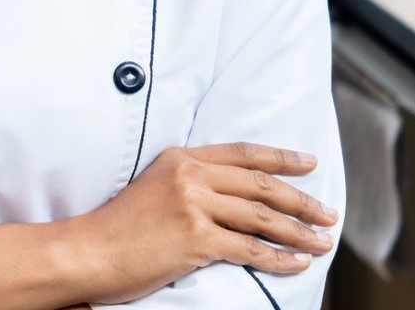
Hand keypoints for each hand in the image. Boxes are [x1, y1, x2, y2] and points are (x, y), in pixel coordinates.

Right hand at [67, 143, 337, 303]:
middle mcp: (190, 175)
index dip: (281, 157)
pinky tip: (298, 262)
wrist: (87, 251)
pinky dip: (280, 257)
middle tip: (328, 213)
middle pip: (261, 184)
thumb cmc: (117, 229)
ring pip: (262, 217)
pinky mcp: (195, 237)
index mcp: (180, 157)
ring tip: (322, 240)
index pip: (243, 153)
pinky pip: (250, 248)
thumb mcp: (152, 187)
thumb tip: (227, 195)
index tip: (309, 164)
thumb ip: (187, 182)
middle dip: (302, 200)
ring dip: (300, 230)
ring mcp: (193, 204)